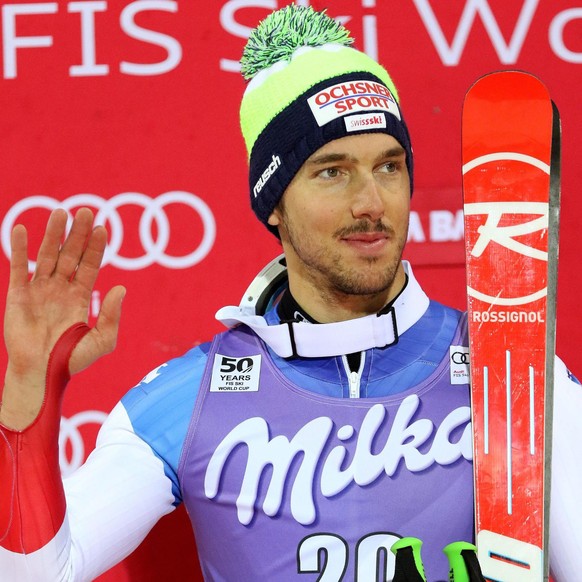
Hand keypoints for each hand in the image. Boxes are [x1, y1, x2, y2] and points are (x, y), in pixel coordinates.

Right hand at [1, 208, 124, 428]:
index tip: (102, 228)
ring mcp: (40, 290)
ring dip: (53, 234)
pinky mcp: (18, 295)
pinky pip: (19, 268)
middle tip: (85, 211)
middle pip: (71, 254)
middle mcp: (61, 288)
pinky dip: (20, 249)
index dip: (96, 247)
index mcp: (80, 296)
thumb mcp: (101, 341)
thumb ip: (111, 316)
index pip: (90, 265)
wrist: (40, 373)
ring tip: (60, 212)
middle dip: (78, 234)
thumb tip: (121, 288)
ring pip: (47, 256)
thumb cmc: (71, 360)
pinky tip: (22, 230)